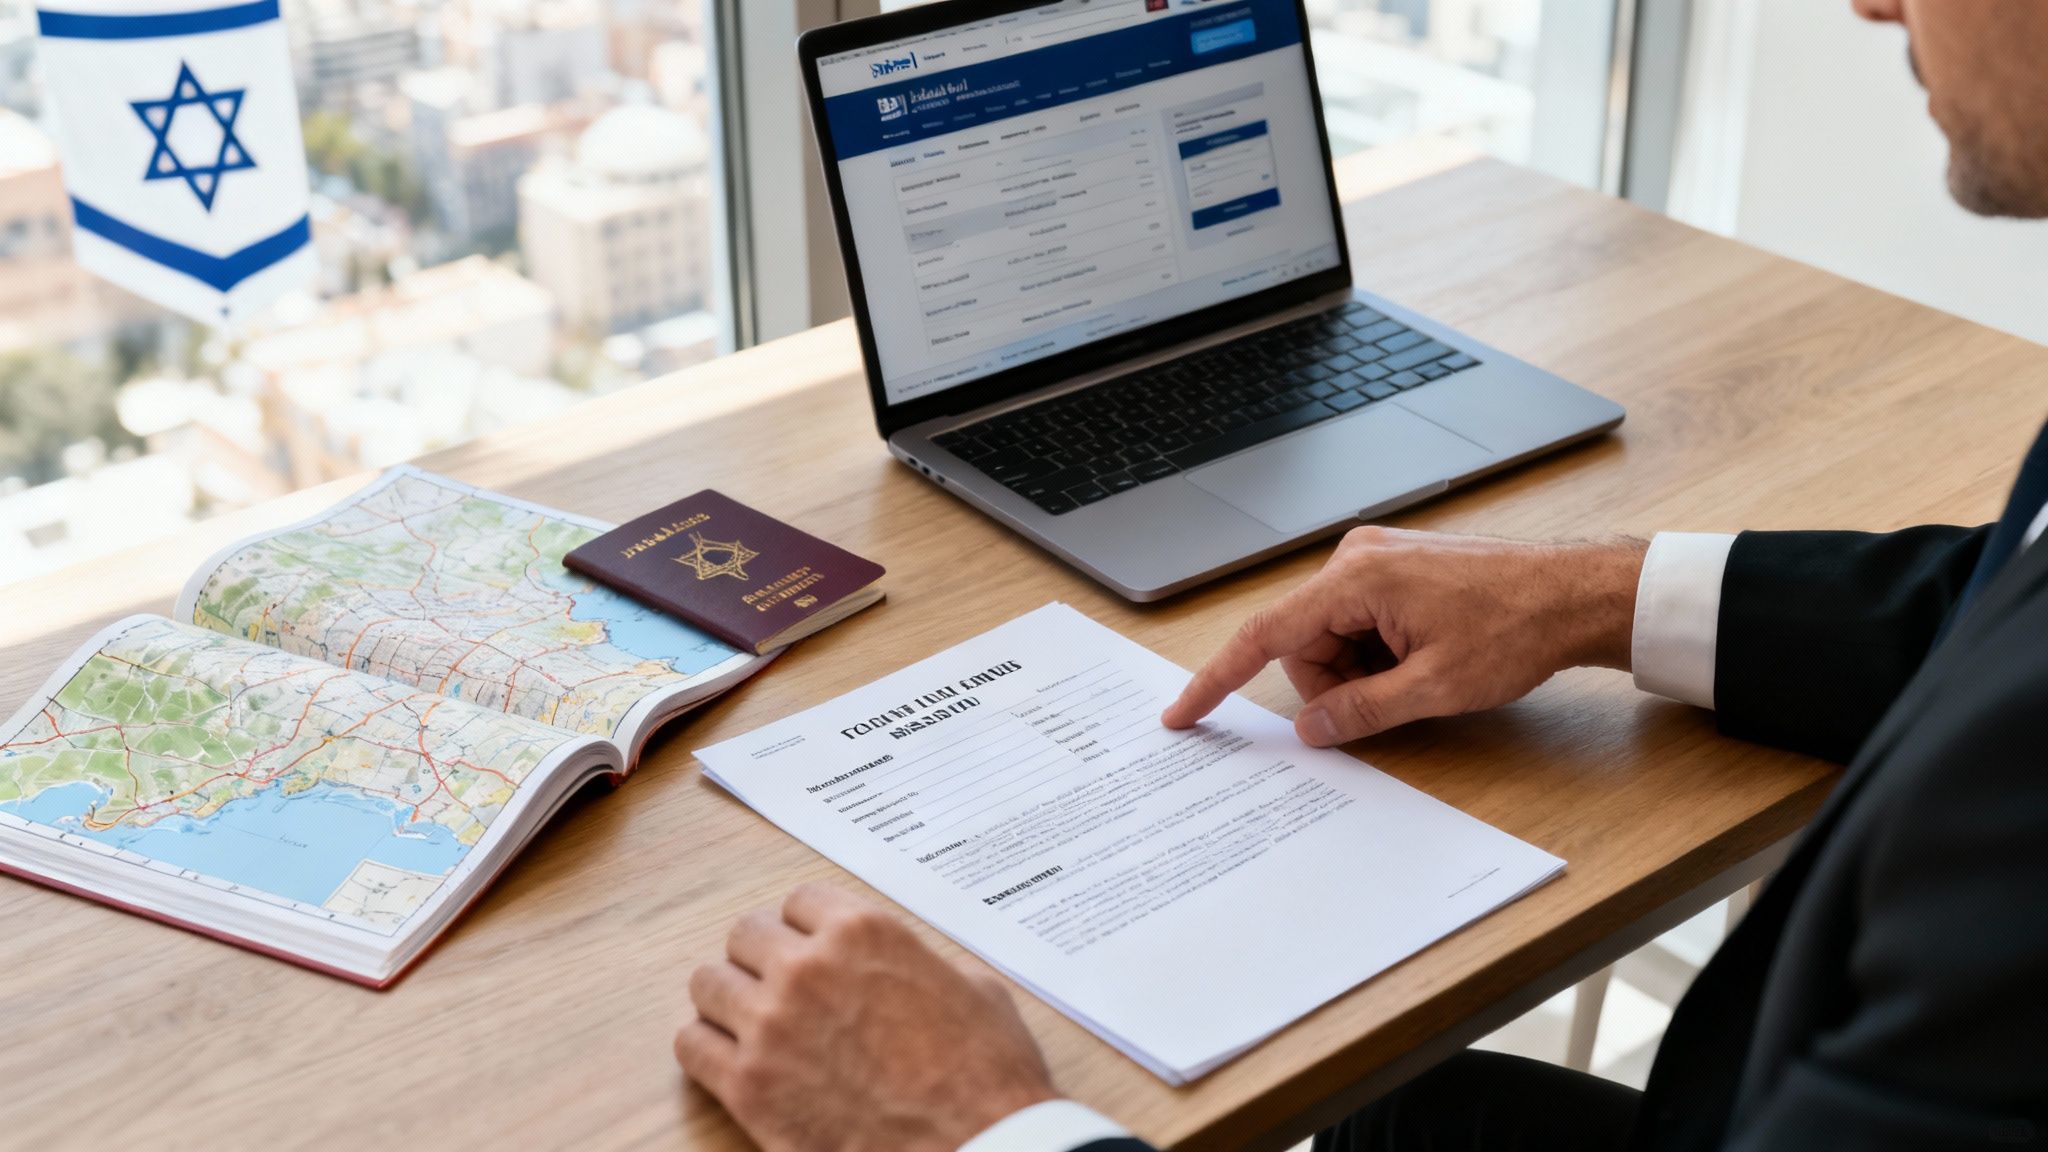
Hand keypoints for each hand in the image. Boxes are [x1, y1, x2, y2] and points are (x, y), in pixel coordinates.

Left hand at [676, 884, 1057, 1151]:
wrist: (977, 1147)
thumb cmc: (986, 1079)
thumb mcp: (977, 991)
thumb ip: (927, 964)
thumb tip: (918, 968)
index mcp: (864, 933)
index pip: (799, 901)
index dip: (805, 927)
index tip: (807, 946)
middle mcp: (809, 968)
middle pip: (745, 935)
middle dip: (762, 958)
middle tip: (776, 985)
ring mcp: (771, 1026)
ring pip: (708, 984)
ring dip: (728, 999)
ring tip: (748, 1020)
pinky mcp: (748, 1087)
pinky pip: (692, 1045)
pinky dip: (707, 1048)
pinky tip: (732, 1060)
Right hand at [1162, 527, 1646, 745]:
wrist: (1575, 594)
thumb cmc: (1515, 628)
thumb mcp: (1435, 687)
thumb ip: (1361, 711)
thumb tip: (1310, 730)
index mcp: (1356, 579)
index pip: (1264, 635)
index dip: (1218, 678)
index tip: (1184, 713)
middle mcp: (1356, 558)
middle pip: (1303, 644)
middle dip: (1334, 684)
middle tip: (1392, 699)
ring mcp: (1375, 560)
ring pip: (1331, 639)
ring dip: (1362, 671)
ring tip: (1421, 674)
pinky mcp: (1394, 570)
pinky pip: (1359, 624)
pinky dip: (1379, 653)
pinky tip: (1424, 656)